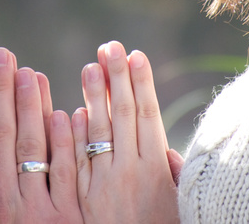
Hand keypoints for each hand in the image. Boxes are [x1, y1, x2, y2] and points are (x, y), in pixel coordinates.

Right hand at [0, 47, 81, 223]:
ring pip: (31, 147)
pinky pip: (65, 173)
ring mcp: (36, 211)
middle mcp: (2, 203)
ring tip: (30, 72)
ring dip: (30, 106)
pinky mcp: (67, 218)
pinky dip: (62, 142)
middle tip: (2, 55)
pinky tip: (60, 113)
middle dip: (0, 91)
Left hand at [73, 42, 179, 223]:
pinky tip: (71, 112)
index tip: (137, 53)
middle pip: (123, 116)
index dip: (142, 83)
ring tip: (90, 66)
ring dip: (94, 98)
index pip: (147, 115)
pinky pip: (77, 163)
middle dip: (118, 78)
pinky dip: (74, 136)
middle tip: (111, 45)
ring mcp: (103, 187)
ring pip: (97, 133)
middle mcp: (130, 174)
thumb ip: (170, 172)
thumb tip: (167, 149)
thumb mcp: (178, 203)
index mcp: (156, 170)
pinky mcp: (82, 202)